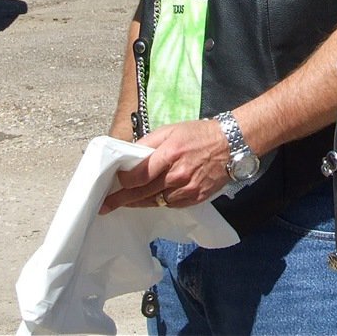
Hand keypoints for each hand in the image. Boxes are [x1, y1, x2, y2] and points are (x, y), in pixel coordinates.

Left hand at [98, 119, 228, 213]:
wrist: (231, 144)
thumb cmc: (200, 134)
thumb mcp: (171, 130)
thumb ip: (148, 143)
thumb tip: (129, 156)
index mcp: (170, 154)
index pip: (138, 176)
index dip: (123, 182)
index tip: (114, 182)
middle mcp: (177, 175)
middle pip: (142, 194)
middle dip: (121, 200)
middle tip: (106, 206)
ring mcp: (187, 189)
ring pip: (155, 202)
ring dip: (140, 202)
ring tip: (127, 201)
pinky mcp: (195, 198)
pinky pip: (170, 205)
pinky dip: (160, 202)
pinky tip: (154, 197)